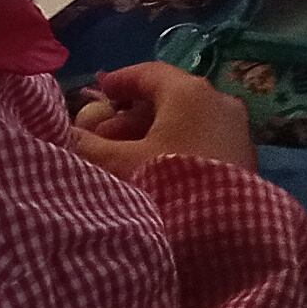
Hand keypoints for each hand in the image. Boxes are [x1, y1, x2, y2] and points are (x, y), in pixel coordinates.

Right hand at [72, 62, 257, 179]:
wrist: (229, 234)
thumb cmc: (173, 186)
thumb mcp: (122, 165)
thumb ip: (90, 146)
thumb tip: (63, 133)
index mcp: (190, 92)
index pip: (149, 73)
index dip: (120, 81)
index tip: (99, 92)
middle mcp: (218, 101)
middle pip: (167, 99)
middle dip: (131, 117)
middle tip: (102, 138)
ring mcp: (236, 129)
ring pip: (186, 121)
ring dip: (152, 134)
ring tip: (124, 160)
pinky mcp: (243, 157)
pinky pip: (202, 139)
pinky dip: (176, 146)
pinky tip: (157, 174)